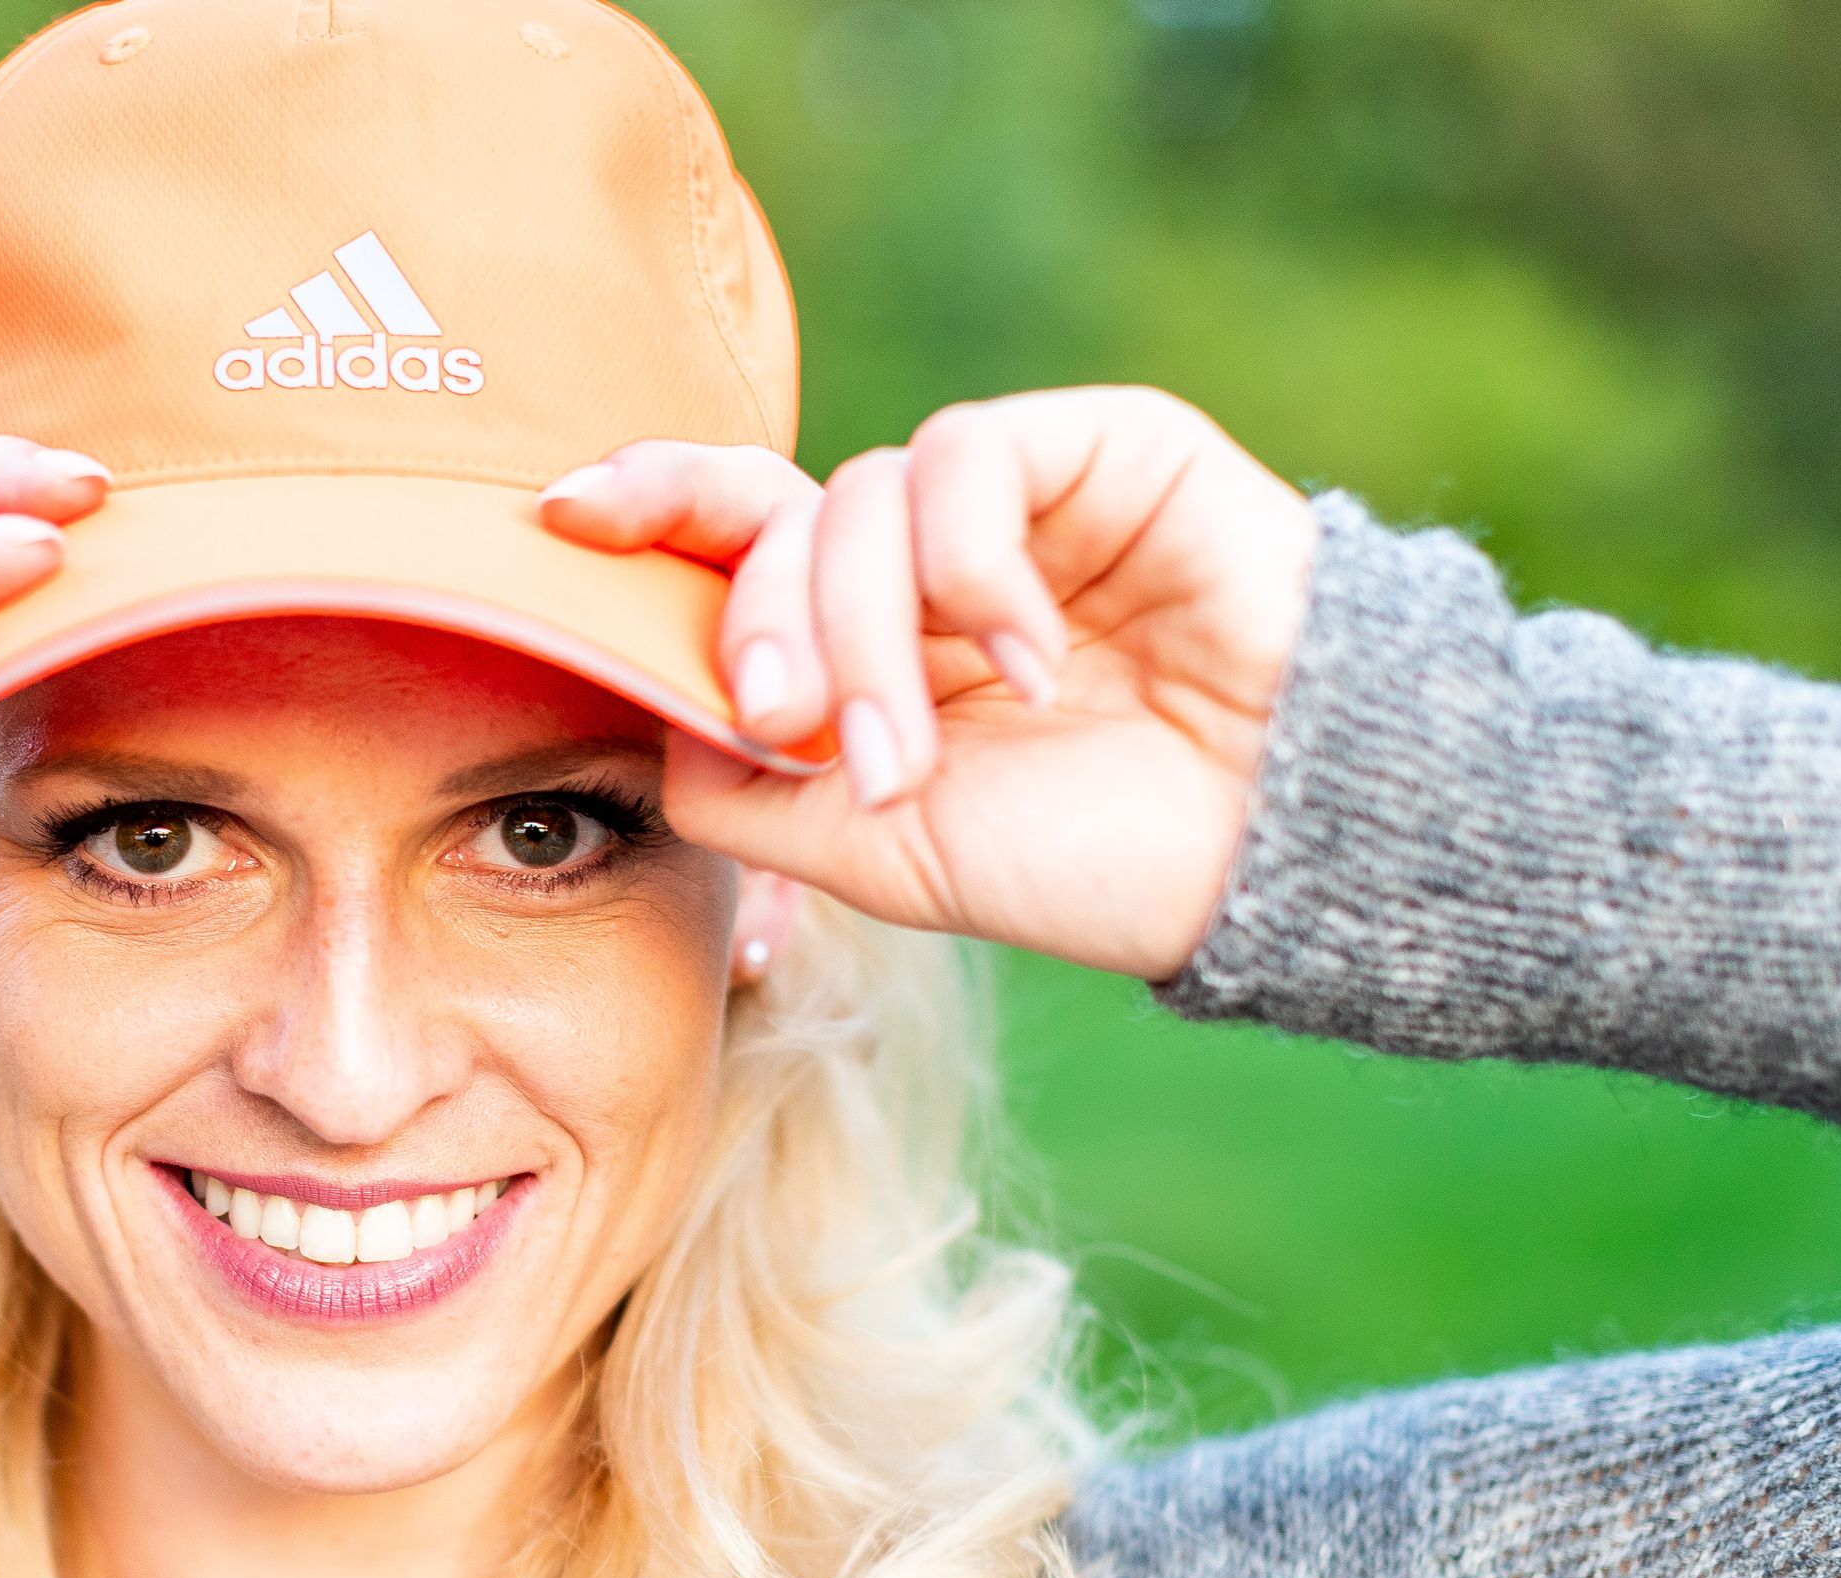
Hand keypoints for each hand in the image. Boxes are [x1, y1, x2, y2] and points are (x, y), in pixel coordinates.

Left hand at [539, 390, 1315, 979]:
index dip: (648, 504)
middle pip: (773, 512)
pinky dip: (968, 573)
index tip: (563, 516)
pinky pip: (968, 460)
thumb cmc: (1091, 863)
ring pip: (859, 498)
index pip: (734, 541)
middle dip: (755, 622)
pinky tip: (1029, 666)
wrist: (1277, 853)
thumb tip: (652, 713)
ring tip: (917, 754)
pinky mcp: (1102, 450)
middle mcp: (926, 563)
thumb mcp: (877, 851)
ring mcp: (1014, 503)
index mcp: (868, 643)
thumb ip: (749, 789)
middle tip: (784, 723)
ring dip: (862, 634)